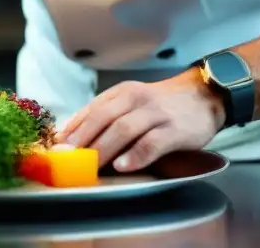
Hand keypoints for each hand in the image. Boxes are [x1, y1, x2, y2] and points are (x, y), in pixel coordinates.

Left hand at [57, 69, 225, 172]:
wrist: (204, 95)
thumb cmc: (163, 104)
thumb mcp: (132, 101)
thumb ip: (107, 115)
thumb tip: (73, 136)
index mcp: (122, 93)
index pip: (91, 110)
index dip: (72, 129)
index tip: (55, 147)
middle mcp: (136, 99)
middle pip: (103, 118)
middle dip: (82, 139)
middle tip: (66, 158)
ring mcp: (156, 114)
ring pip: (124, 129)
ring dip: (104, 148)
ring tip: (89, 165)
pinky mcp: (174, 129)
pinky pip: (152, 143)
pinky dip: (136, 155)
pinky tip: (123, 166)